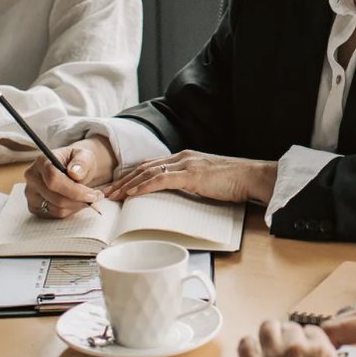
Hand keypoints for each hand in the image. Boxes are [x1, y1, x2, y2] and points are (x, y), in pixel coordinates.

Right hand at [24, 138, 111, 218]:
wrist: (71, 169)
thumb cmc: (77, 162)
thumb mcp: (84, 156)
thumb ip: (81, 162)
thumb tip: (75, 173)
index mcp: (42, 161)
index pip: (53, 180)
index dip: (74, 190)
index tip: (92, 195)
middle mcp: (32, 177)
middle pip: (56, 197)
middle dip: (80, 200)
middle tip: (97, 197)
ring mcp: (31, 194)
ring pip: (57, 209)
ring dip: (77, 206)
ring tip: (88, 198)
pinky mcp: (33, 206)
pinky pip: (54, 215)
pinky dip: (70, 211)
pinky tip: (77, 201)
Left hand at [102, 151, 277, 206]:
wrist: (251, 177)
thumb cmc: (232, 183)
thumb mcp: (205, 182)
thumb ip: (188, 185)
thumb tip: (173, 199)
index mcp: (183, 158)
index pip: (149, 166)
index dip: (130, 176)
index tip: (115, 188)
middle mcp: (181, 157)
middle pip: (143, 168)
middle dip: (121, 181)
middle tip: (104, 193)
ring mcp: (186, 164)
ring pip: (148, 173)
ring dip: (126, 185)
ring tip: (111, 196)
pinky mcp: (191, 174)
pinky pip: (161, 180)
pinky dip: (143, 187)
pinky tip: (131, 194)